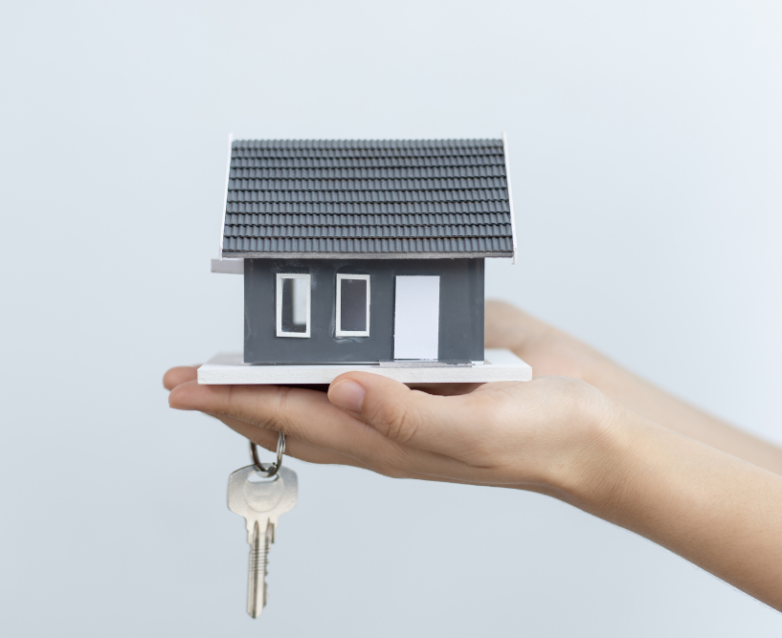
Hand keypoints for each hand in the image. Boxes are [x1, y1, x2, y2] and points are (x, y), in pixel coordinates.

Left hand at [164, 365, 619, 494]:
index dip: (230, 402)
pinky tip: (321, 322)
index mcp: (385, 438)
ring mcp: (406, 386)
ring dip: (275, 366)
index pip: (289, 417)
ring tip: (233, 356)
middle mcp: (385, 413)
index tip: (183, 389)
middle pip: (292, 405)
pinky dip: (334, 335)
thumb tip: (338, 390)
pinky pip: (370, 345)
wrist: (599, 422)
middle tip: (186, 376)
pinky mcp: (432, 356)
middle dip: (234, 392)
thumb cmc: (542, 440)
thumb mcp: (471, 432)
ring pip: (323, 379)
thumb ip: (404, 415)